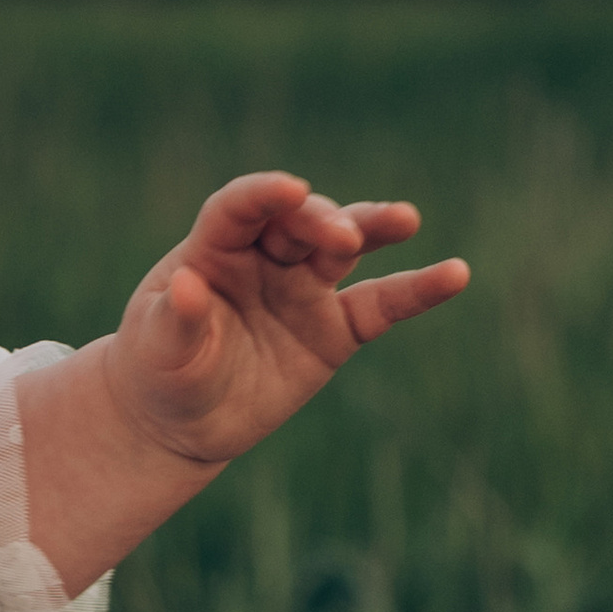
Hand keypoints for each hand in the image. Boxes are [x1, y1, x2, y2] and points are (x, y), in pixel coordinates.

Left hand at [104, 172, 469, 470]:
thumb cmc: (160, 371)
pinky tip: (455, 274)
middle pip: (298, 223)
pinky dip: (418, 290)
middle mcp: (264, 259)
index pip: (239, 209)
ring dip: (373, 228)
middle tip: (343, 238)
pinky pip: (381, 305)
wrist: (181, 422)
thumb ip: (173, 318)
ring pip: (344, 248)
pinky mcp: (334, 329)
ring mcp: (303, 289)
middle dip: (322, 222)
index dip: (263, 195)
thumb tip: (183, 285)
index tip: (291, 189)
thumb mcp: (157, 349)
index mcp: (213, 250)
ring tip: (405, 218)